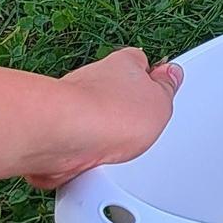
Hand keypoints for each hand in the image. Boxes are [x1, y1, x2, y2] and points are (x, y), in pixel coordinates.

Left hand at [24, 49, 181, 189]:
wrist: (62, 134)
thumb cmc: (108, 114)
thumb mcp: (160, 103)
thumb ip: (167, 90)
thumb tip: (170, 77)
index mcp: (125, 62)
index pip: (142, 63)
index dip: (150, 82)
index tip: (157, 97)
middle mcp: (95, 75)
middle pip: (115, 92)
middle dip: (122, 113)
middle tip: (132, 132)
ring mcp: (71, 100)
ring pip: (91, 117)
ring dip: (98, 134)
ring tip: (107, 152)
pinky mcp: (52, 127)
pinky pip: (72, 140)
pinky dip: (78, 151)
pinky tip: (86, 160)